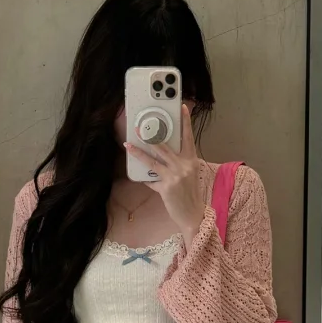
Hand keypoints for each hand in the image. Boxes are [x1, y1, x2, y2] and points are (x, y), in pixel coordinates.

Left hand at [124, 103, 206, 244]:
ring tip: (128, 145)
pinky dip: (147, 180)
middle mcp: (184, 166)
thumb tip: (161, 155)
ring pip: (153, 161)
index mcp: (191, 160)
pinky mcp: (166, 187)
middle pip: (164, 146)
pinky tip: (142, 179)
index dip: (186, 122)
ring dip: (138, 153)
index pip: (188, 137)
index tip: (183, 108)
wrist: (193, 214)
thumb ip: (178, 163)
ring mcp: (175, 176)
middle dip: (150, 136)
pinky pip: (151, 180)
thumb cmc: (190, 194)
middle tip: (140, 127)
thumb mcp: (188, 174)